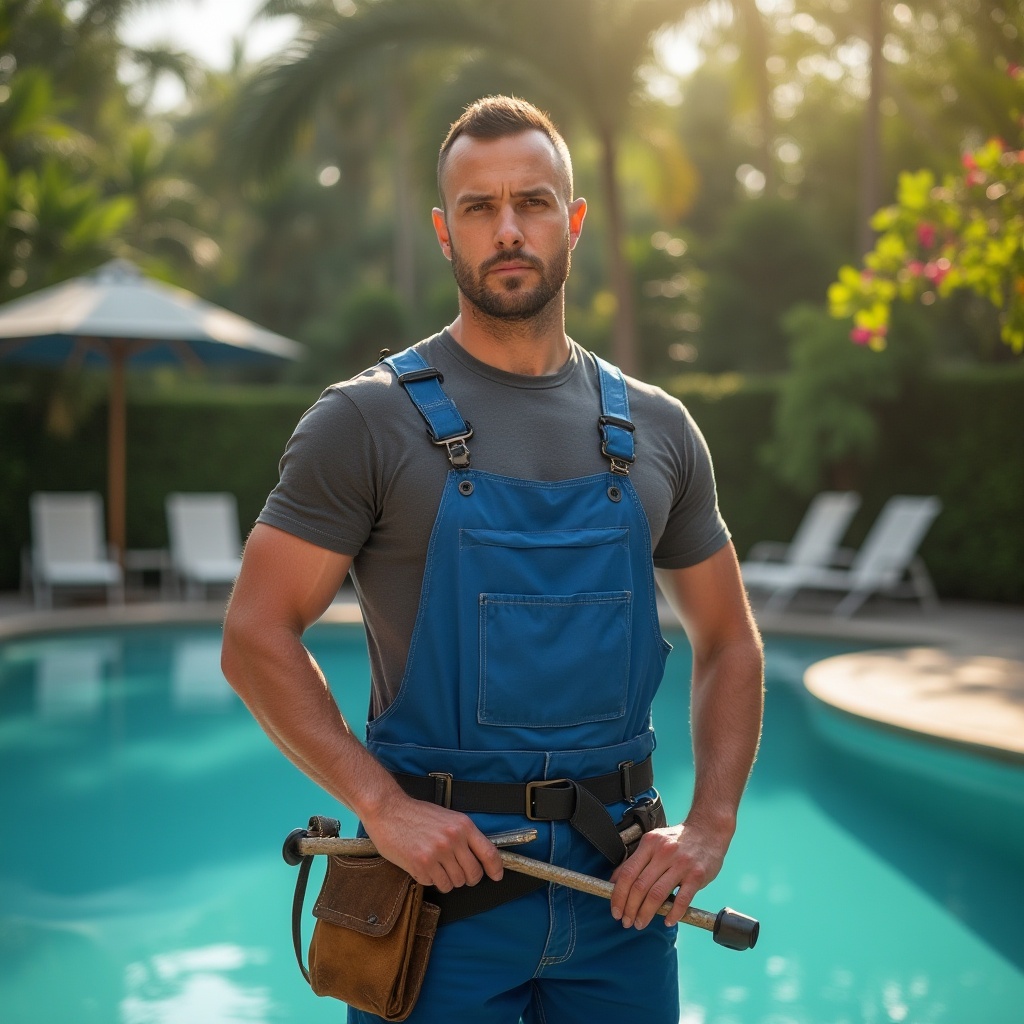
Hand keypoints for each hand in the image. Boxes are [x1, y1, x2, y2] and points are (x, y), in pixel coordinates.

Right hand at [363, 793, 503, 892]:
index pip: (489, 853)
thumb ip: (463, 836)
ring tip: (436, 866)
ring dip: (447, 880)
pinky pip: (435, 884)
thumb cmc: (416, 813)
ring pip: (455, 883)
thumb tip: (478, 856)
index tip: (496, 876)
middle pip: (473, 874)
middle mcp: (453, 840)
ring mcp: (437, 854)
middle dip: (467, 878)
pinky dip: (430, 879)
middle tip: (457, 873)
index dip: (496, 868)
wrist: (388, 809)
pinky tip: (421, 865)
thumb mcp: (447, 818)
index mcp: (463, 826)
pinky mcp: (421, 865)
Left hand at [608, 822, 728, 929]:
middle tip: (627, 921)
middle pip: (640, 886)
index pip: (628, 873)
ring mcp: (681, 864)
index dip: (618, 895)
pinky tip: (667, 920)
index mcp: (650, 844)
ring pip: (657, 894)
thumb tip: (614, 881)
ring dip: (646, 913)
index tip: (615, 909)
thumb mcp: (654, 842)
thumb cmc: (678, 840)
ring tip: (641, 923)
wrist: (708, 830)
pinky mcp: (697, 875)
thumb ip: (636, 860)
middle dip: (630, 908)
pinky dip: (673, 913)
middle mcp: (664, 852)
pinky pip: (682, 899)